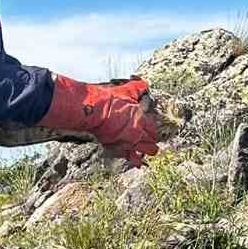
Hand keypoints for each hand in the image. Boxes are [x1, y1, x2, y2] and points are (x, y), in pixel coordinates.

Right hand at [39, 75, 160, 165]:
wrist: (94, 112)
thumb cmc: (108, 101)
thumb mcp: (126, 90)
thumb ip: (138, 88)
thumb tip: (144, 84)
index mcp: (142, 119)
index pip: (154, 128)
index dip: (154, 128)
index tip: (152, 128)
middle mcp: (138, 133)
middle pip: (153, 141)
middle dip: (153, 140)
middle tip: (152, 140)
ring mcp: (129, 143)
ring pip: (147, 152)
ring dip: (148, 151)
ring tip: (148, 150)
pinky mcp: (119, 149)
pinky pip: (132, 159)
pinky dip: (137, 162)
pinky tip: (139, 164)